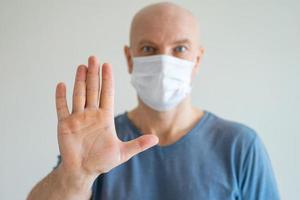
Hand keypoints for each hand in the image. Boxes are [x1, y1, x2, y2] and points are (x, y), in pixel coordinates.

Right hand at [55, 56, 157, 180]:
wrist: (83, 171)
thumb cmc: (102, 161)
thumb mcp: (123, 153)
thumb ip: (138, 144)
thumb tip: (156, 138)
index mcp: (105, 117)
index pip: (107, 94)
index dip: (107, 79)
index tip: (108, 65)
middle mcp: (91, 114)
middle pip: (93, 90)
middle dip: (94, 74)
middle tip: (94, 58)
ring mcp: (78, 118)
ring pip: (79, 94)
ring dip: (80, 81)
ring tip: (82, 67)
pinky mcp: (65, 124)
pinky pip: (62, 108)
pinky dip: (61, 97)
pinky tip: (62, 85)